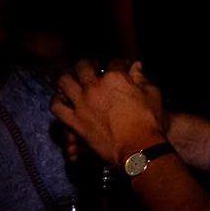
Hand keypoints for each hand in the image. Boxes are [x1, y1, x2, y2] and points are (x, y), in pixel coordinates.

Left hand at [51, 59, 167, 166]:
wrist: (138, 147)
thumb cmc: (148, 121)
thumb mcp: (152, 94)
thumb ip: (142, 78)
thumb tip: (136, 66)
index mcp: (114, 78)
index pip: (115, 62)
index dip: (121, 63)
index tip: (125, 66)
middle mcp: (94, 87)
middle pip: (84, 66)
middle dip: (90, 63)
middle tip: (94, 66)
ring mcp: (81, 104)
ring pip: (64, 82)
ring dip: (68, 76)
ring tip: (73, 77)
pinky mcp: (74, 121)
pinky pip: (57, 107)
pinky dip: (57, 100)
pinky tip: (61, 98)